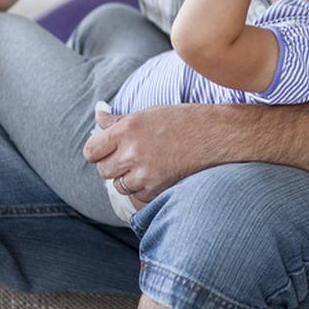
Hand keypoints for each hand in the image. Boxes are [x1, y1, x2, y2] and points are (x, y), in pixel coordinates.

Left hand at [85, 105, 224, 205]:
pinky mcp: (157, 189)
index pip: (91, 150)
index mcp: (128, 128)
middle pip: (103, 170)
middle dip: (112, 166)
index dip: (97, 151)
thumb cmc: (184, 120)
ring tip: (147, 164)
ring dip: (128, 178)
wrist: (217, 136)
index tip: (106, 150)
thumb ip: (118, 120)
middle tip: (130, 157)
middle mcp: (133, 151)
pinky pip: (138, 195)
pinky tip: (159, 173)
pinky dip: (144, 188)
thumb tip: (98, 115)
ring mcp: (145, 173)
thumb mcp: (149, 113)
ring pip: (119, 186)